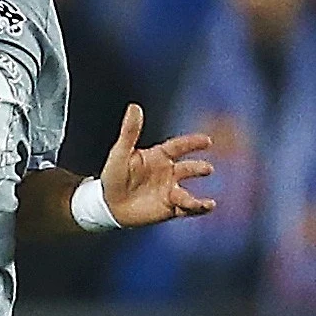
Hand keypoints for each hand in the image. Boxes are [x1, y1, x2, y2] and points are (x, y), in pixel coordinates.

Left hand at [99, 105, 215, 226]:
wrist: (108, 204)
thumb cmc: (113, 176)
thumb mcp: (120, 153)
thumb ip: (130, 132)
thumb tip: (134, 107)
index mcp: (159, 156)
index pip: (178, 147)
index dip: (192, 143)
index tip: (207, 141)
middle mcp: (168, 172)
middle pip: (188, 169)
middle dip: (198, 169)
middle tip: (207, 169)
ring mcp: (169, 191)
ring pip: (188, 193)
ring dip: (198, 199)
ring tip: (207, 204)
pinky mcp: (169, 208)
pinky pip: (186, 208)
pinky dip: (197, 209)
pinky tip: (205, 208)